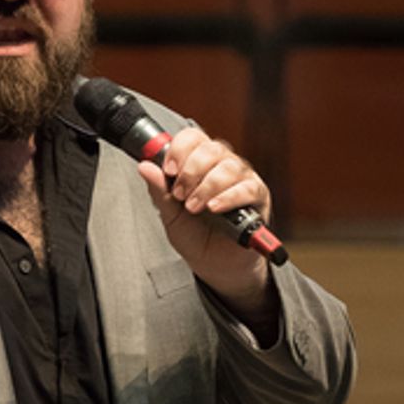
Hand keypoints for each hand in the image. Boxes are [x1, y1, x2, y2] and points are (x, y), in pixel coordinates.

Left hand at [137, 125, 273, 314]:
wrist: (216, 265)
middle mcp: (222, 164)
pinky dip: (228, 197)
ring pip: (228, 166)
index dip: (179, 149)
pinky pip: (247, 187)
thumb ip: (160, 191)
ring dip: (207, 187)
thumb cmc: (196, 236)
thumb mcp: (170, 215)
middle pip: (210, 148)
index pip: (192, 137)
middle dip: (191, 172)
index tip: (169, 171)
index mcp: (200, 163)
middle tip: (180, 196)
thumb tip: (145, 166)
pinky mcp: (258, 195)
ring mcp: (242, 178)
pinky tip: (214, 208)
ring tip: (194, 208)